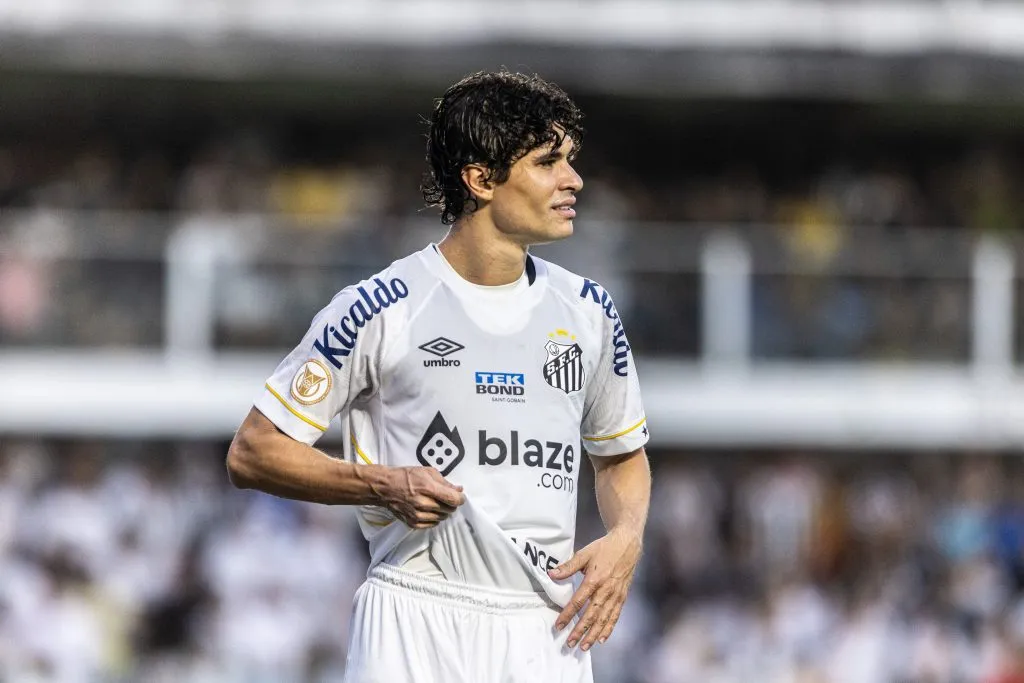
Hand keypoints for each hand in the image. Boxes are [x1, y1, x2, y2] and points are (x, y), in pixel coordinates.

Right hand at [379, 466, 464, 528]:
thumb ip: (444, 482)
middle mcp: (423, 503)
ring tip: (435, 503)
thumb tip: (458, 490)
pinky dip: (434, 518)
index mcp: (428, 488)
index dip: (460, 499)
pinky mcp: (413, 523)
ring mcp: (418, 515)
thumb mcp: (427, 472)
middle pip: (449, 510)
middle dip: (451, 504)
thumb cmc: (406, 477)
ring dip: (442, 511)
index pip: (453, 499)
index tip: (460, 497)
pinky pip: (432, 525)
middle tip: (446, 498)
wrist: (386, 488)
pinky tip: (429, 510)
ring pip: (442, 518)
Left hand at [547, 526, 641, 650]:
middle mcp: (606, 590)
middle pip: (591, 615)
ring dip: (594, 634)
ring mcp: (615, 595)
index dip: (567, 615)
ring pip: (604, 619)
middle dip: (580, 631)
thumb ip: (568, 566)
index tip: (559, 626)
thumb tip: (552, 574)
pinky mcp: (622, 597)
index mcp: (594, 579)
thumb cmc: (605, 548)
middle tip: (570, 643)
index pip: (578, 602)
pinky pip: (615, 616)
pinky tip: (602, 638)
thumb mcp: (584, 553)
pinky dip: (608, 629)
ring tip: (584, 646)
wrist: (628, 544)